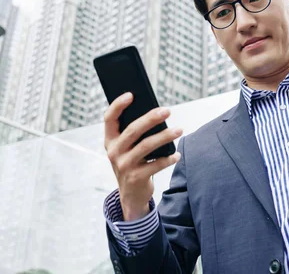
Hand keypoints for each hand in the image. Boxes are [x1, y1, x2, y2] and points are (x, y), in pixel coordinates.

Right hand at [104, 92, 181, 220]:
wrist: (131, 195)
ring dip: (165, 136)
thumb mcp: (126, 148)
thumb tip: (155, 113)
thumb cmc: (132, 163)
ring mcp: (123, 165)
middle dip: (151, 118)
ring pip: (146, 146)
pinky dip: (168, 158)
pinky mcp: (135, 178)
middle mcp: (114, 152)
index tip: (131, 94)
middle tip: (167, 110)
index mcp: (109, 140)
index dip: (118, 105)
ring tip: (179, 130)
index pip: (109, 118)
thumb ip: (134, 133)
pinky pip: (155, 165)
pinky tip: (177, 154)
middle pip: (133, 130)